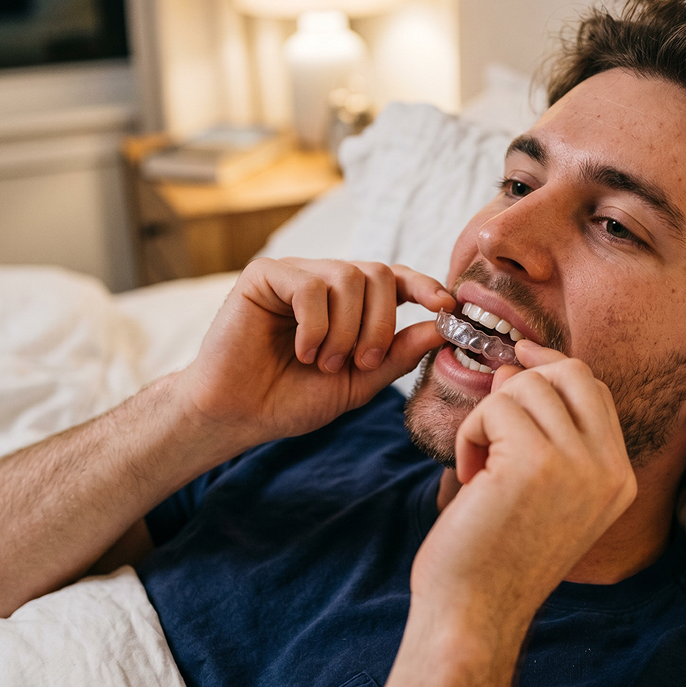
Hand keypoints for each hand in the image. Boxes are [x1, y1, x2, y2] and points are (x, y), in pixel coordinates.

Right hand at [176, 258, 453, 452]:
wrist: (239, 414)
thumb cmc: (294, 398)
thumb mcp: (359, 381)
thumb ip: (399, 353)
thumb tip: (443, 326)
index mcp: (353, 303)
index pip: (398, 279)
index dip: (425, 286)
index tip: (446, 307)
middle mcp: (327, 280)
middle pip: (378, 274)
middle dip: (379, 324)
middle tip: (361, 362)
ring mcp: (296, 273)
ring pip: (347, 277)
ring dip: (344, 330)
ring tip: (324, 363)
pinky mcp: (265, 274)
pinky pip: (309, 286)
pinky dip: (315, 326)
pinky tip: (302, 351)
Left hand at [411, 341, 636, 624]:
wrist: (473, 615)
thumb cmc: (494, 554)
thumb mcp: (537, 487)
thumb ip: (542, 429)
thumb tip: (517, 366)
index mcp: (619, 479)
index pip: (595, 391)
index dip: (553, 368)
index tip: (518, 363)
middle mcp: (609, 470)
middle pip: (571, 374)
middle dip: (521, 384)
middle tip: (489, 422)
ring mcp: (577, 465)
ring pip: (526, 387)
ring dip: (486, 418)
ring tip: (477, 467)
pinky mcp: (535, 463)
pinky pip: (494, 408)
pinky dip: (470, 435)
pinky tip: (468, 477)